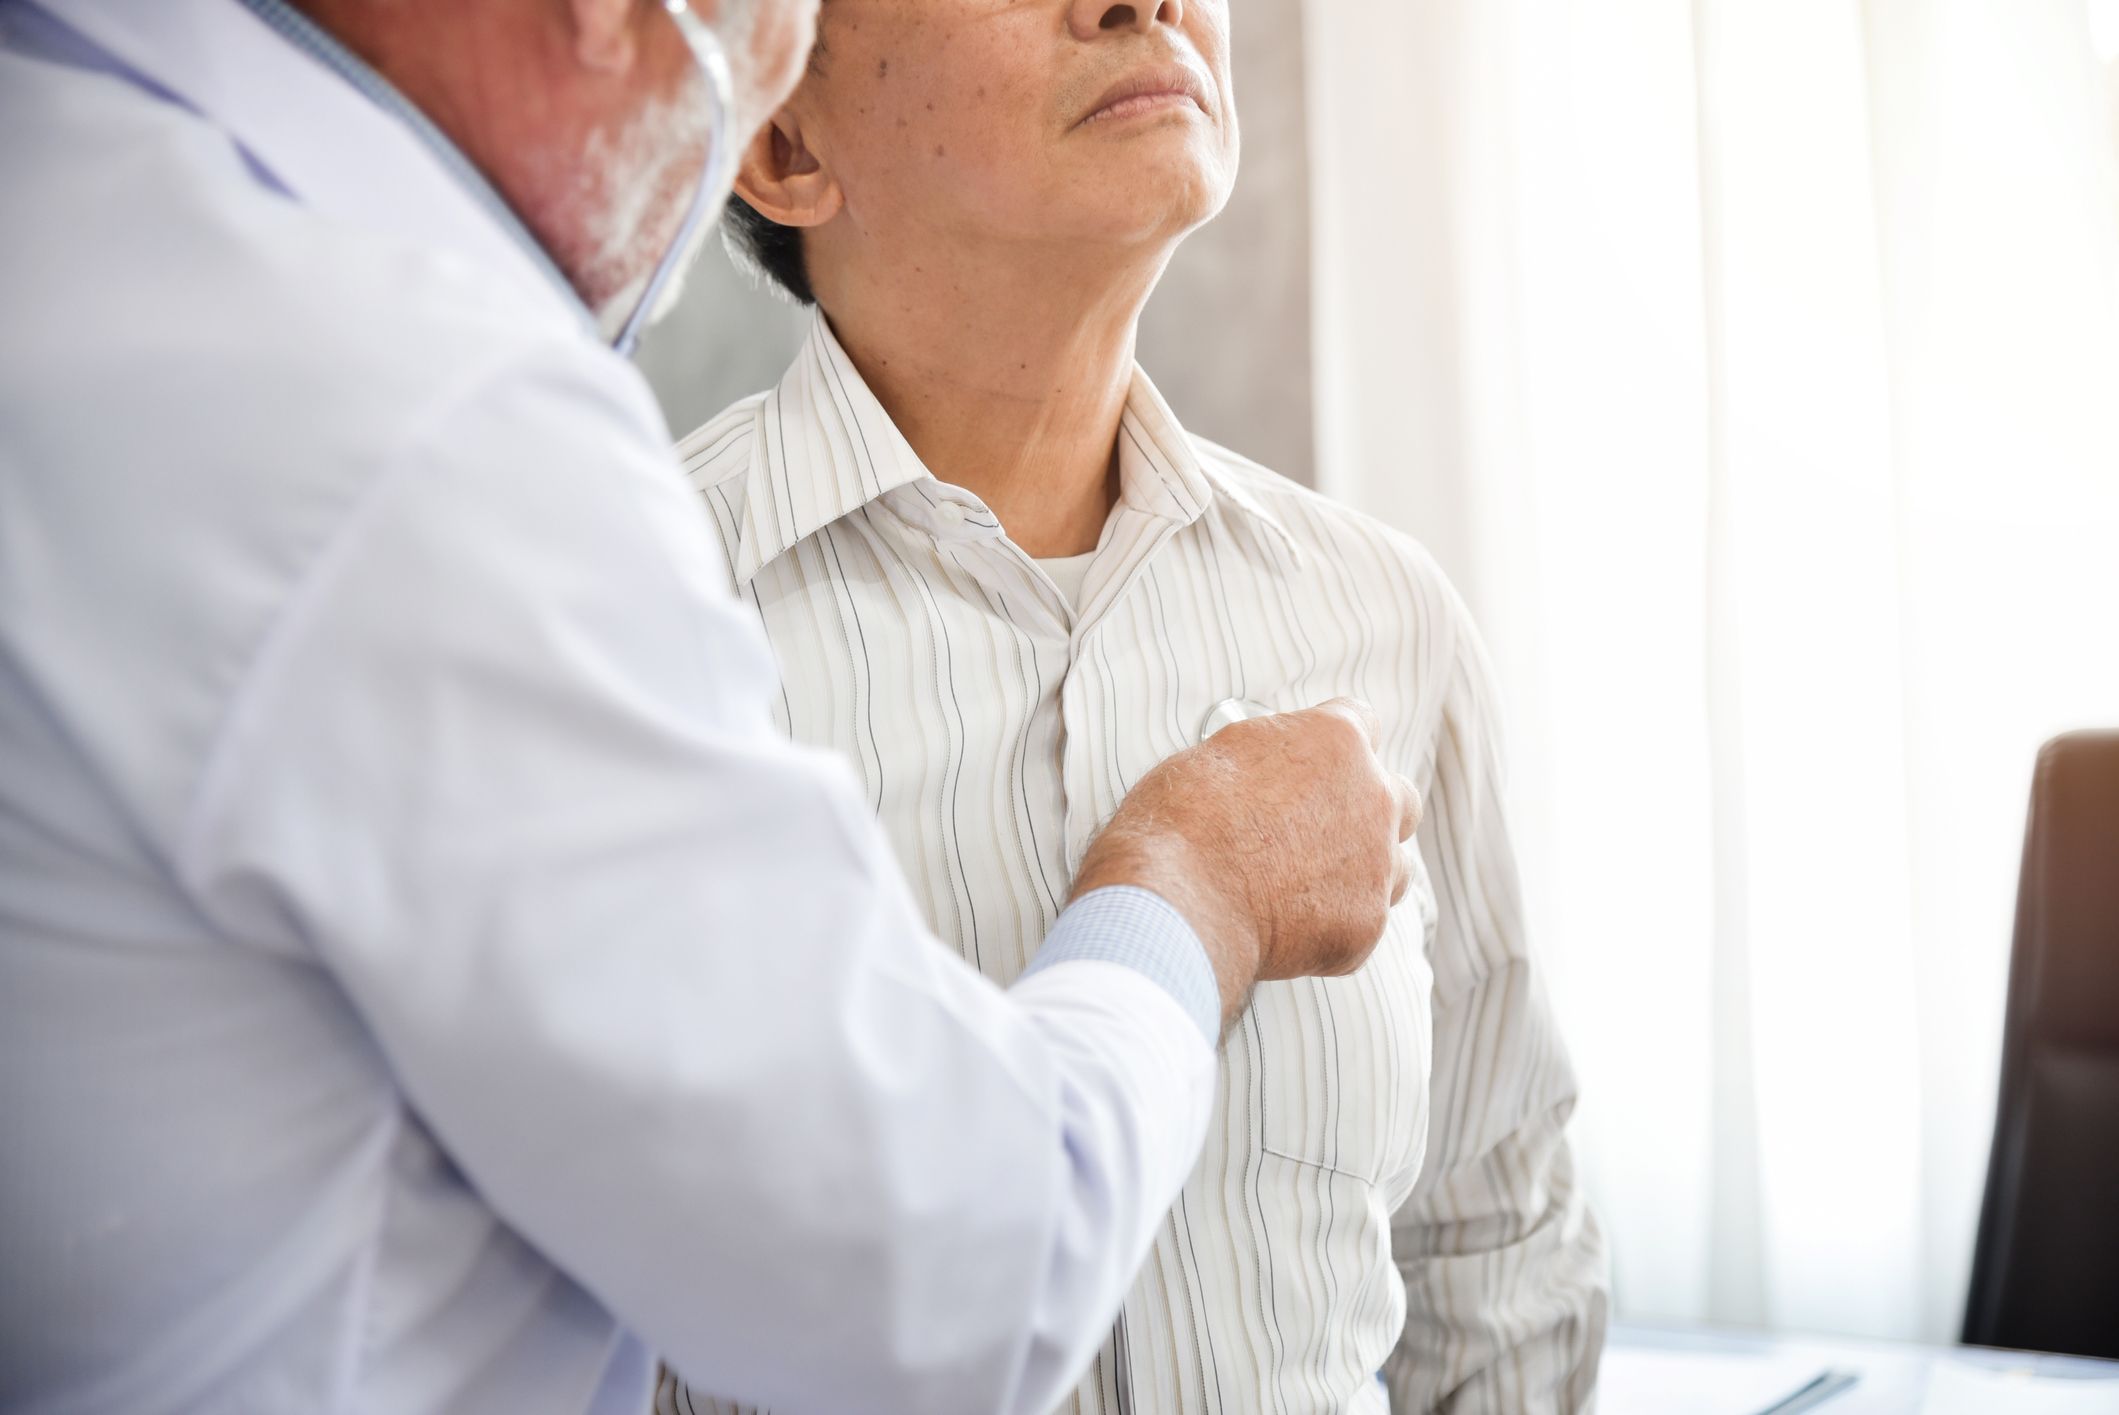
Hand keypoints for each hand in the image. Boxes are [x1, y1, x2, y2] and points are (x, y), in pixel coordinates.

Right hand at [1072, 699, 1420, 1030]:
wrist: (1177, 900)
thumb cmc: (1180, 822)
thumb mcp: (1217, 757)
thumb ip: (1268, 758)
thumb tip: (1268, 770)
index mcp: (1336, 740)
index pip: (1362, 722)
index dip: (1332, 746)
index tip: (1311, 765)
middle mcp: (1373, 797)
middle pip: (1399, 797)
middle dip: (1368, 810)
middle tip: (1317, 830)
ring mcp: (1377, 865)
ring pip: (1395, 867)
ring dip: (1361, 873)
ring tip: (1303, 888)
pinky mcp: (1366, 926)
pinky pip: (1361, 924)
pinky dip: (1329, 928)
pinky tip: (1282, 929)